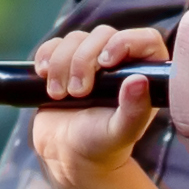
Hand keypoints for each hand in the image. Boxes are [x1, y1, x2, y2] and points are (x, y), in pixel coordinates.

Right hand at [26, 22, 172, 188]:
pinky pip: (54, 44)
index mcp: (144, 74)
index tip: (106, 62)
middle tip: (78, 93)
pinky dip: (46, 56)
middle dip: (84, 60)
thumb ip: (134, 111)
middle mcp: (119, 61)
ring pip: (75, 38)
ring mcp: (90, 60)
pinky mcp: (64, 61)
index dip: (124, 41)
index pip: (144, 39)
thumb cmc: (101, 145)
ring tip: (60, 95)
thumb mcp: (120, 132)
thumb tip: (139, 81)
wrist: (68, 154)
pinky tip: (44, 76)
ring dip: (62, 64)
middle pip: (103, 34)